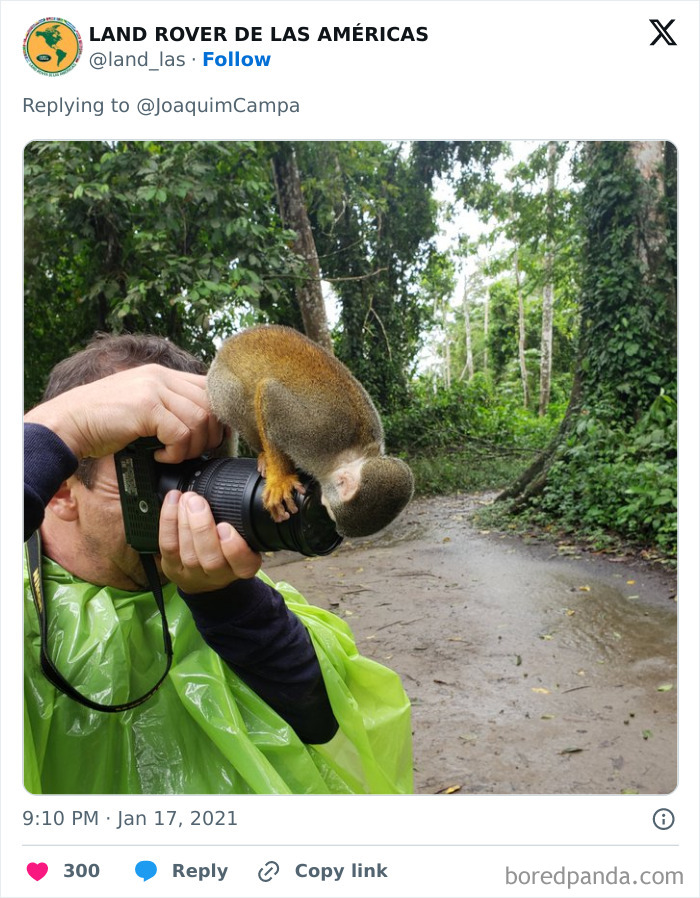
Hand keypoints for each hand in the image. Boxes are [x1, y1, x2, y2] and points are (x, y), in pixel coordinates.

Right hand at [24, 365, 222, 463]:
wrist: (68, 424)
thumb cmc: (103, 422)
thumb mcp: (141, 407)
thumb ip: (168, 407)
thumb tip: (203, 426)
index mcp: (162, 375)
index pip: (208, 388)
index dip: (217, 416)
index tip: (211, 438)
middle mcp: (161, 377)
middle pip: (210, 404)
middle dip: (210, 436)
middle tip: (194, 452)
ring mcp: (153, 389)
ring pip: (200, 419)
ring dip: (193, 446)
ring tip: (174, 455)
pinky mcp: (146, 406)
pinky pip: (181, 432)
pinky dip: (176, 452)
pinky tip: (161, 456)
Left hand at [158, 490, 261, 592]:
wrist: (203, 576)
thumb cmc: (225, 550)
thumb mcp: (244, 540)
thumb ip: (241, 523)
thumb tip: (233, 491)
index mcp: (242, 567)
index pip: (244, 565)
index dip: (235, 548)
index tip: (225, 526)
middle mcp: (219, 575)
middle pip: (211, 559)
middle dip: (202, 528)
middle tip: (197, 502)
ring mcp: (194, 574)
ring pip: (189, 554)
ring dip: (184, 522)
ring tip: (186, 499)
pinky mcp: (173, 568)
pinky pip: (169, 546)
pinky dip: (168, 522)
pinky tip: (173, 502)